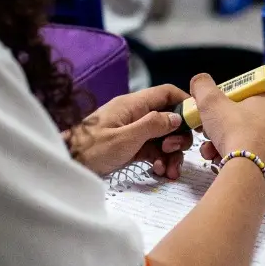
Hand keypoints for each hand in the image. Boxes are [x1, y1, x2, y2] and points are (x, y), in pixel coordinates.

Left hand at [68, 85, 195, 177]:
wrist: (66, 166)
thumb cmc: (90, 150)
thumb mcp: (124, 138)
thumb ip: (152, 125)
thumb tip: (177, 118)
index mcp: (133, 104)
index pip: (166, 93)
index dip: (185, 103)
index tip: (198, 122)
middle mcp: (135, 114)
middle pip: (169, 118)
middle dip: (179, 136)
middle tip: (174, 151)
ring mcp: (133, 131)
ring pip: (163, 137)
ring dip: (171, 153)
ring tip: (169, 171)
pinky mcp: (130, 146)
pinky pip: (153, 149)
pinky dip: (160, 159)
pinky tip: (160, 172)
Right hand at [190, 72, 264, 187]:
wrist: (249, 172)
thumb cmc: (235, 131)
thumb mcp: (211, 102)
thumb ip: (203, 86)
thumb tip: (199, 81)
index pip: (248, 94)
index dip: (226, 102)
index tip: (212, 112)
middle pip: (245, 119)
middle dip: (222, 127)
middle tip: (207, 133)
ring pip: (246, 139)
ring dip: (224, 144)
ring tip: (210, 152)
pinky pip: (252, 157)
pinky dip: (236, 158)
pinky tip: (221, 162)